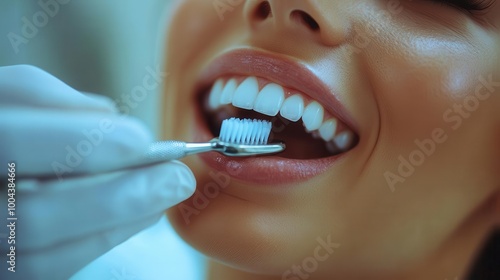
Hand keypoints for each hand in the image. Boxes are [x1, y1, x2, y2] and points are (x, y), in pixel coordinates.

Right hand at [0, 65, 195, 279]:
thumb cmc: (0, 125)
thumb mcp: (6, 97)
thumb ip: (48, 98)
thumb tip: (111, 117)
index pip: (10, 143)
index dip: (77, 143)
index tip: (142, 139)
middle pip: (31, 218)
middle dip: (116, 198)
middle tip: (177, 178)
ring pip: (41, 257)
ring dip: (117, 224)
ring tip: (166, 194)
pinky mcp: (1, 268)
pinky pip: (46, 270)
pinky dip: (100, 240)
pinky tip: (140, 215)